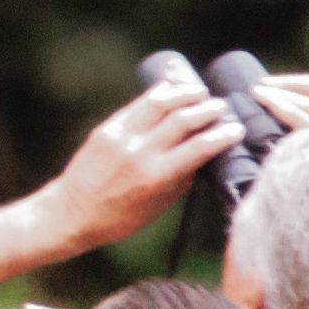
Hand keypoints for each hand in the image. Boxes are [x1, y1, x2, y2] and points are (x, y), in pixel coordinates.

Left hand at [35, 70, 236, 250]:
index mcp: (156, 177)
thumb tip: (202, 154)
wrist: (71, 212)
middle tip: (222, 108)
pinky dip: (158, 94)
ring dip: (185, 94)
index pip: (199, 147)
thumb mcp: (158, 206)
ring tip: (200, 93)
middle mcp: (140, 153)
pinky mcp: (107, 128)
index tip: (236, 129)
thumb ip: (181, 179)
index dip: (223, 135)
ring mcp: (122, 137)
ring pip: (160, 103)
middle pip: (183, 119)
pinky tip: (171, 90)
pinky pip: (138, 105)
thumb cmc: (119, 218)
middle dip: (208, 110)